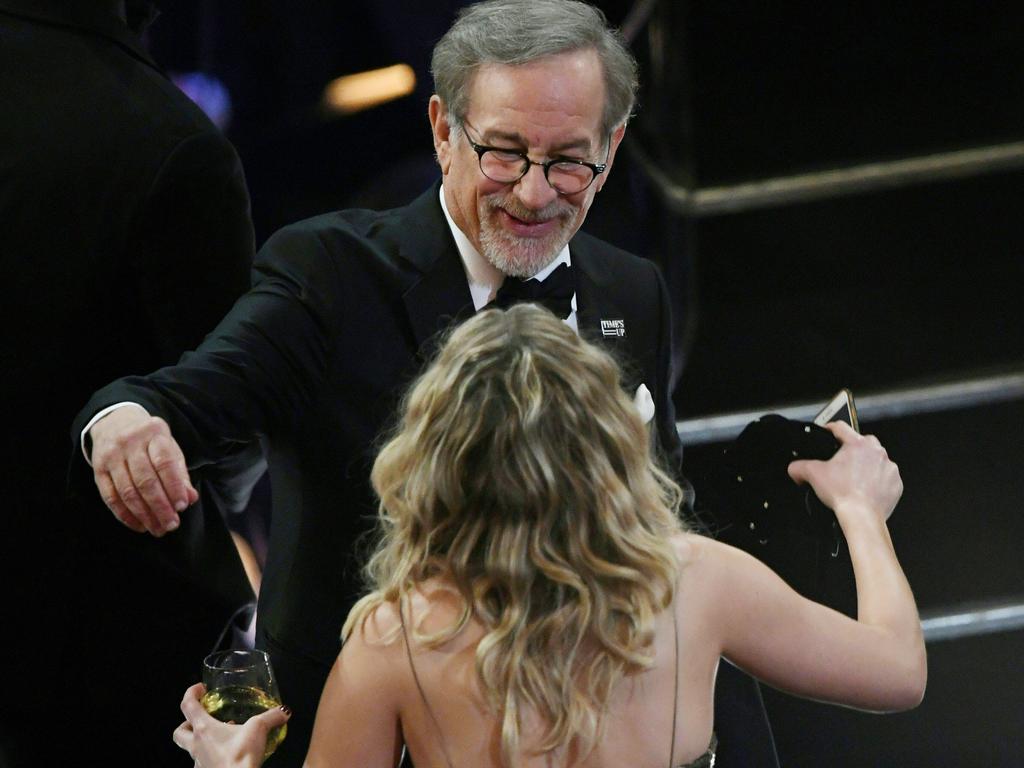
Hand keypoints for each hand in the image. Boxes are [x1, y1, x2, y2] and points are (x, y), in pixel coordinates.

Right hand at [88, 406, 197, 534]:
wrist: (116, 423)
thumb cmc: (151, 441)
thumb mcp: (170, 448)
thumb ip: (180, 474)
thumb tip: (190, 499)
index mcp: (154, 433)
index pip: (164, 463)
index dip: (174, 487)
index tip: (182, 507)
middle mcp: (130, 443)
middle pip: (145, 480)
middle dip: (160, 507)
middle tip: (171, 525)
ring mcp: (111, 456)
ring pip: (127, 491)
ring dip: (144, 515)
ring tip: (157, 529)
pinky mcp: (98, 469)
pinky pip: (110, 497)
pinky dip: (125, 515)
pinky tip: (139, 525)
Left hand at [173, 683, 290, 767]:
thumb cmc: (241, 757)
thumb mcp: (258, 730)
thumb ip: (271, 717)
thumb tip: (284, 711)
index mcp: (203, 729)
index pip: (187, 705)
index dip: (191, 693)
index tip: (201, 688)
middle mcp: (196, 746)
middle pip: (179, 732)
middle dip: (186, 723)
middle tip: (202, 717)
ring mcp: (199, 763)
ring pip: (191, 749)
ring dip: (201, 740)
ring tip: (221, 736)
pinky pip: (204, 762)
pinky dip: (212, 755)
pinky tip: (227, 754)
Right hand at [788, 421, 902, 523]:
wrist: (862, 516)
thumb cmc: (843, 494)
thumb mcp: (813, 475)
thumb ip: (799, 467)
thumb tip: (794, 468)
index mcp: (857, 444)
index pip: (841, 427)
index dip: (830, 428)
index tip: (827, 433)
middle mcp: (876, 452)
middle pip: (862, 442)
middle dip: (852, 449)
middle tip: (842, 462)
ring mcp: (889, 468)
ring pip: (876, 459)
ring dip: (867, 465)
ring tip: (854, 479)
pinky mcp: (896, 483)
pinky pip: (886, 477)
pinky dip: (878, 481)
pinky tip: (866, 490)